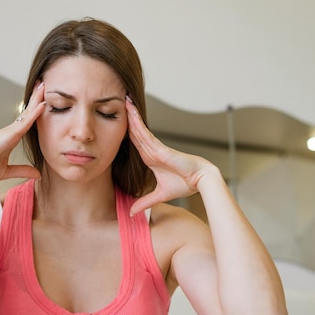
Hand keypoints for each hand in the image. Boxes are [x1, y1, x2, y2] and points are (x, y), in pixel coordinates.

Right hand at [0, 82, 45, 180]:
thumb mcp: (7, 171)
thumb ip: (22, 171)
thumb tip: (38, 174)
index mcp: (10, 138)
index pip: (26, 122)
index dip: (34, 111)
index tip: (42, 101)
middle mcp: (10, 131)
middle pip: (27, 112)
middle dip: (36, 98)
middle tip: (43, 85)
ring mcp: (10, 131)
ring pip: (27, 112)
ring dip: (37, 99)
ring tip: (44, 85)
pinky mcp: (9, 134)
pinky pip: (25, 122)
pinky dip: (35, 113)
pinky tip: (42, 104)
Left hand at [125, 96, 216, 215]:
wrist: (201, 180)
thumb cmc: (185, 184)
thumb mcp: (160, 195)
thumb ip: (145, 202)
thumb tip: (132, 213)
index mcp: (150, 158)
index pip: (133, 142)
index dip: (124, 131)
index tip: (113, 123)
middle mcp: (151, 150)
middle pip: (134, 131)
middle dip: (126, 118)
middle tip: (115, 102)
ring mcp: (155, 147)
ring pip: (138, 129)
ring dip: (130, 115)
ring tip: (122, 101)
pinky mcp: (160, 148)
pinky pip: (145, 133)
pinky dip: (137, 123)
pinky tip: (130, 113)